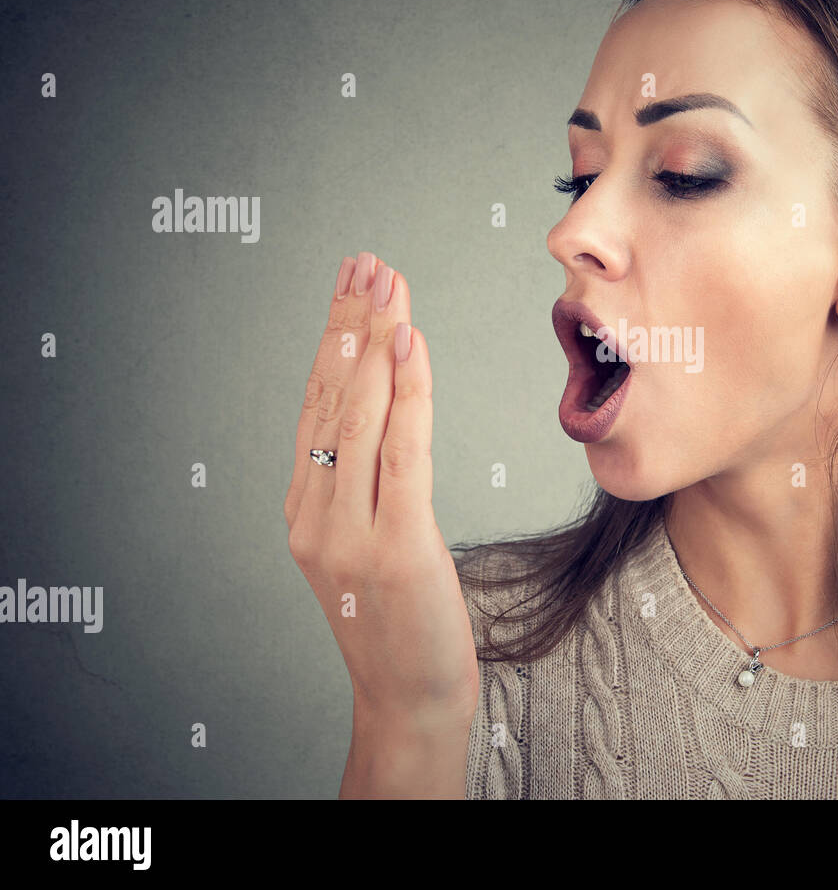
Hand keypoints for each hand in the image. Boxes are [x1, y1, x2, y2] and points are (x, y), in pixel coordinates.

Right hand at [284, 252, 479, 723]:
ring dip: (377, 340)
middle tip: (368, 262)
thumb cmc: (399, 620)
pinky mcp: (392, 544)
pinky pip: (401, 452)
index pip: (318, 404)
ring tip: (388, 284)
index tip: (351, 285)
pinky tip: (409, 344)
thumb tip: (392, 416)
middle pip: (333, 397)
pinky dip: (406, 392)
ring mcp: (347, 530)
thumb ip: (368, 484)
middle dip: (352, 323)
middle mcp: (314, 512)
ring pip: (361, 415)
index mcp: (306, 507)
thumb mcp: (371, 542)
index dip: (334, 339)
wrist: (408, 698)